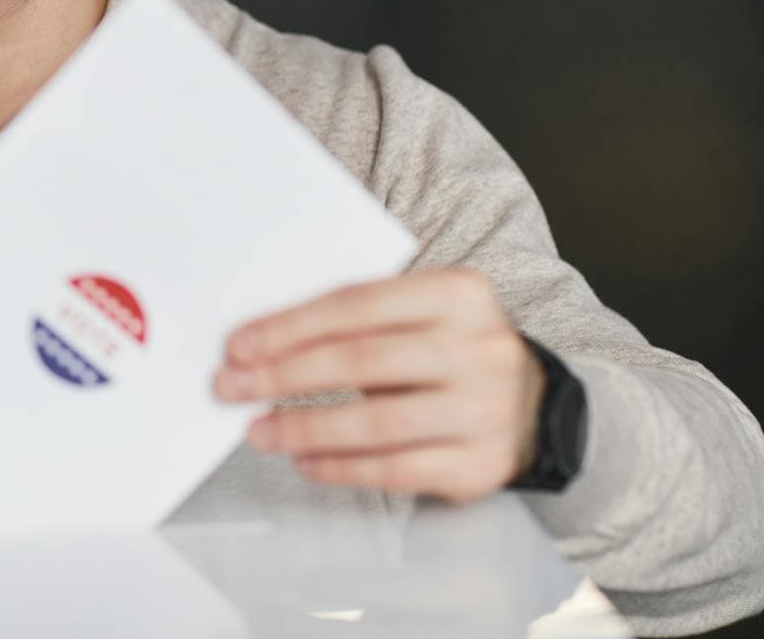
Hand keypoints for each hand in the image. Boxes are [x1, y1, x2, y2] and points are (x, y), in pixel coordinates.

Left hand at [213, 269, 544, 502]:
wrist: (532, 405)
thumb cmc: (449, 351)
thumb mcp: (420, 315)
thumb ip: (357, 321)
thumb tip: (262, 346)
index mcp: (458, 294)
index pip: (359, 305)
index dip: (291, 326)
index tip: (239, 345)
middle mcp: (479, 348)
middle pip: (362, 361)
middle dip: (285, 375)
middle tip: (231, 388)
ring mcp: (484, 410)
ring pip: (377, 422)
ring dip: (304, 427)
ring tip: (259, 430)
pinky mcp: (480, 465)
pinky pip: (396, 470)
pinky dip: (341, 467)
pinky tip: (304, 459)